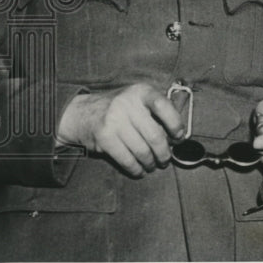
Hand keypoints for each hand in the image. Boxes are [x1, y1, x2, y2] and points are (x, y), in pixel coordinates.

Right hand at [57, 83, 184, 176]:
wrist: (83, 113)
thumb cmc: (120, 109)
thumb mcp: (138, 100)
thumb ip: (157, 112)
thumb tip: (178, 136)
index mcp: (141, 92)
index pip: (163, 106)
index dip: (175, 124)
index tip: (179, 137)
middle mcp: (128, 103)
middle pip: (154, 135)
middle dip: (164, 152)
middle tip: (166, 159)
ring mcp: (114, 120)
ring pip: (142, 150)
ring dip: (150, 162)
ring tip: (153, 165)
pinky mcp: (104, 137)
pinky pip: (126, 159)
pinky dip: (136, 169)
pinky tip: (140, 170)